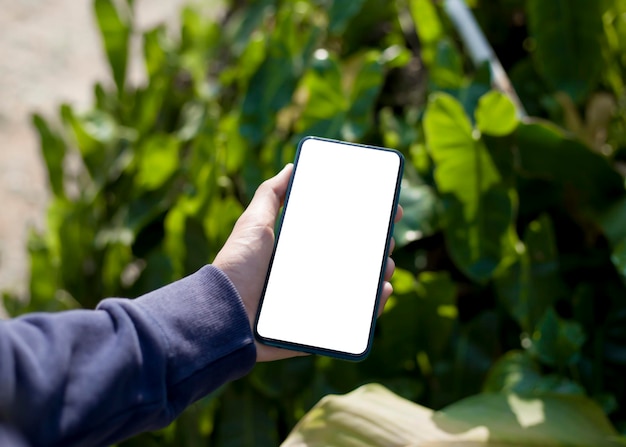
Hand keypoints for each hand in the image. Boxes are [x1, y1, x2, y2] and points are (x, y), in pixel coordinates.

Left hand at [214, 164, 402, 361]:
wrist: (224, 313)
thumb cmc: (237, 266)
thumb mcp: (253, 224)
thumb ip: (270, 195)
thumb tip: (290, 167)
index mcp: (299, 252)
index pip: (338, 235)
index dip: (362, 223)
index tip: (383, 209)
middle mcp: (310, 276)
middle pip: (352, 259)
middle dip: (375, 246)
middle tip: (387, 235)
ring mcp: (316, 301)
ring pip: (356, 287)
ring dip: (378, 274)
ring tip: (387, 263)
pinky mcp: (318, 327)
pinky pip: (351, 319)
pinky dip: (371, 306)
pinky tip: (381, 290)